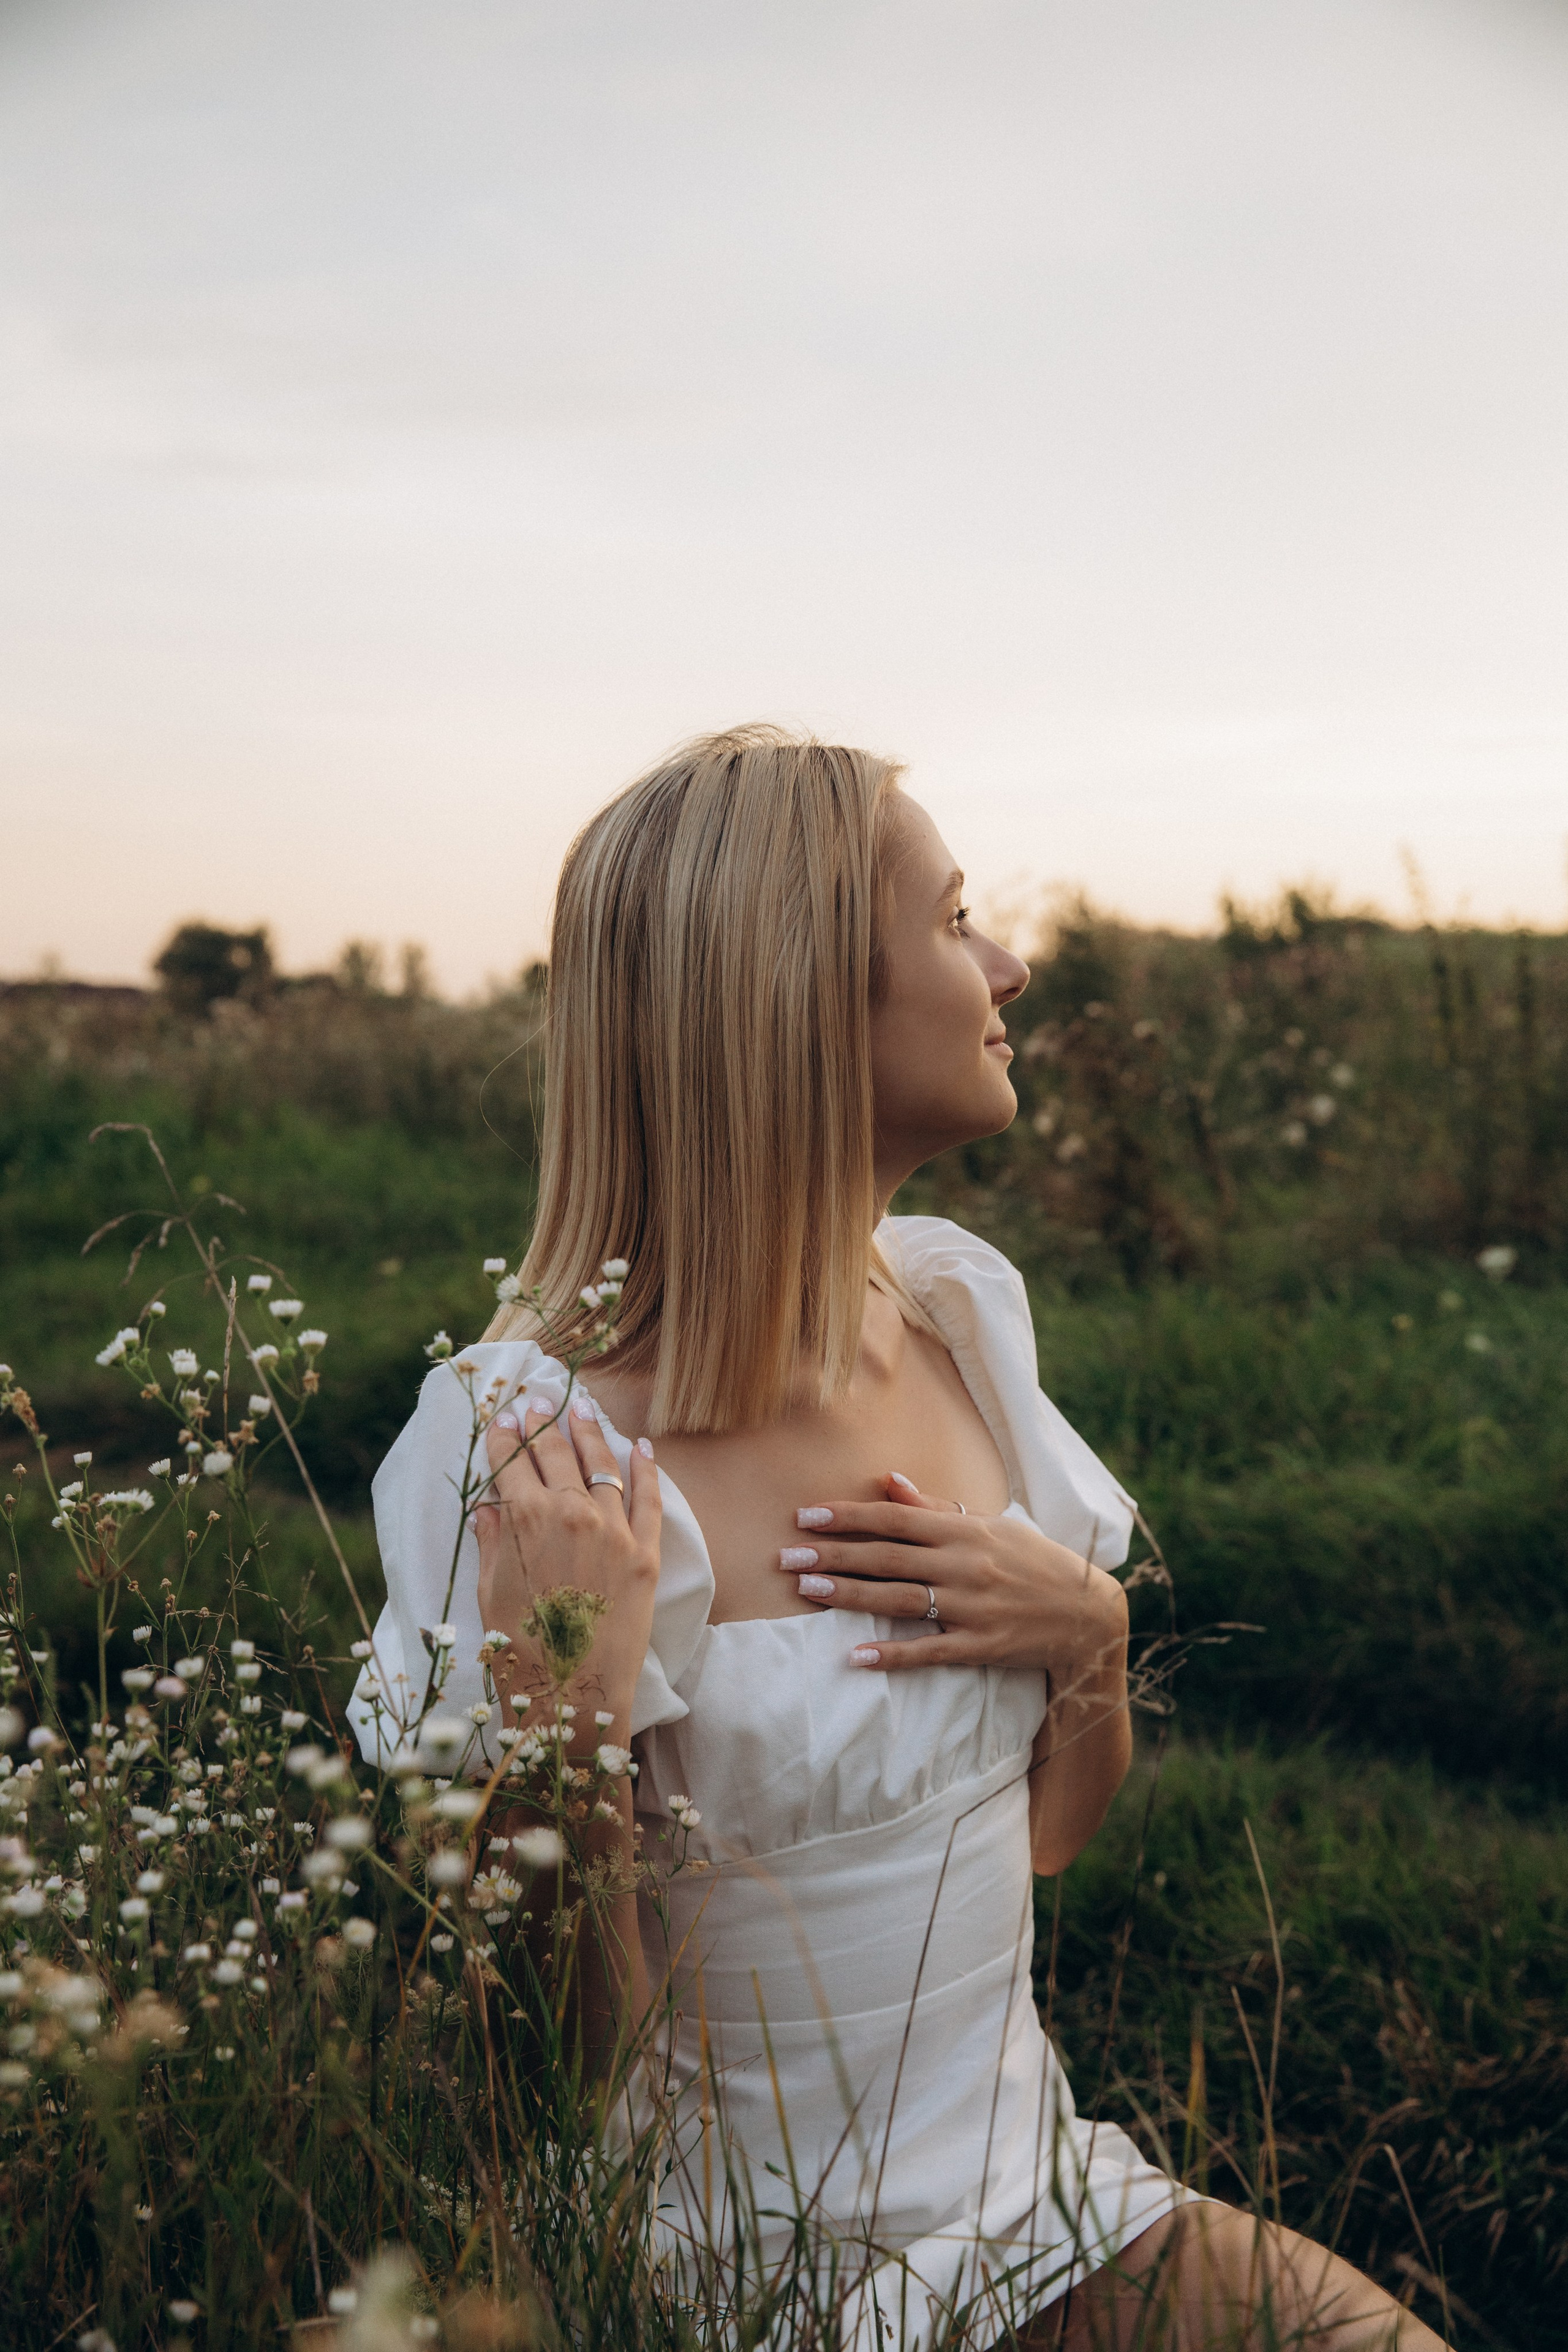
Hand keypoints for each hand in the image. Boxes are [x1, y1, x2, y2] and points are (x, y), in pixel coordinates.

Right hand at [474, 1391, 661, 1731]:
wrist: (571, 1699)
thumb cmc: (519, 1651)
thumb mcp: (492, 1592)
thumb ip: (493, 1541)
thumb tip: (487, 1505)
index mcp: (526, 1520)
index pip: (511, 1464)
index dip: (504, 1438)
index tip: (501, 1418)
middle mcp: (572, 1514)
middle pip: (555, 1455)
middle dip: (543, 1425)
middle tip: (538, 1401)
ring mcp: (614, 1530)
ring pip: (601, 1466)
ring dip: (589, 1433)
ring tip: (581, 1409)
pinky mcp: (646, 1553)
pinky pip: (649, 1499)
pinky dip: (646, 1469)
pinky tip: (641, 1446)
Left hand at [778, 1470, 1127, 1677]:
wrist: (1088, 1613)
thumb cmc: (1033, 1562)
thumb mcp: (990, 1525)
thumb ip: (934, 1507)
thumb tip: (887, 1481)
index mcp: (963, 1531)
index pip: (893, 1519)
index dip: (847, 1516)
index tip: (805, 1516)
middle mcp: (964, 1565)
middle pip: (886, 1557)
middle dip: (832, 1554)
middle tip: (785, 1556)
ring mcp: (971, 1607)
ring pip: (898, 1599)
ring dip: (848, 1594)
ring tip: (806, 1590)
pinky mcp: (980, 1646)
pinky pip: (927, 1651)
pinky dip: (891, 1655)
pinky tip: (854, 1656)